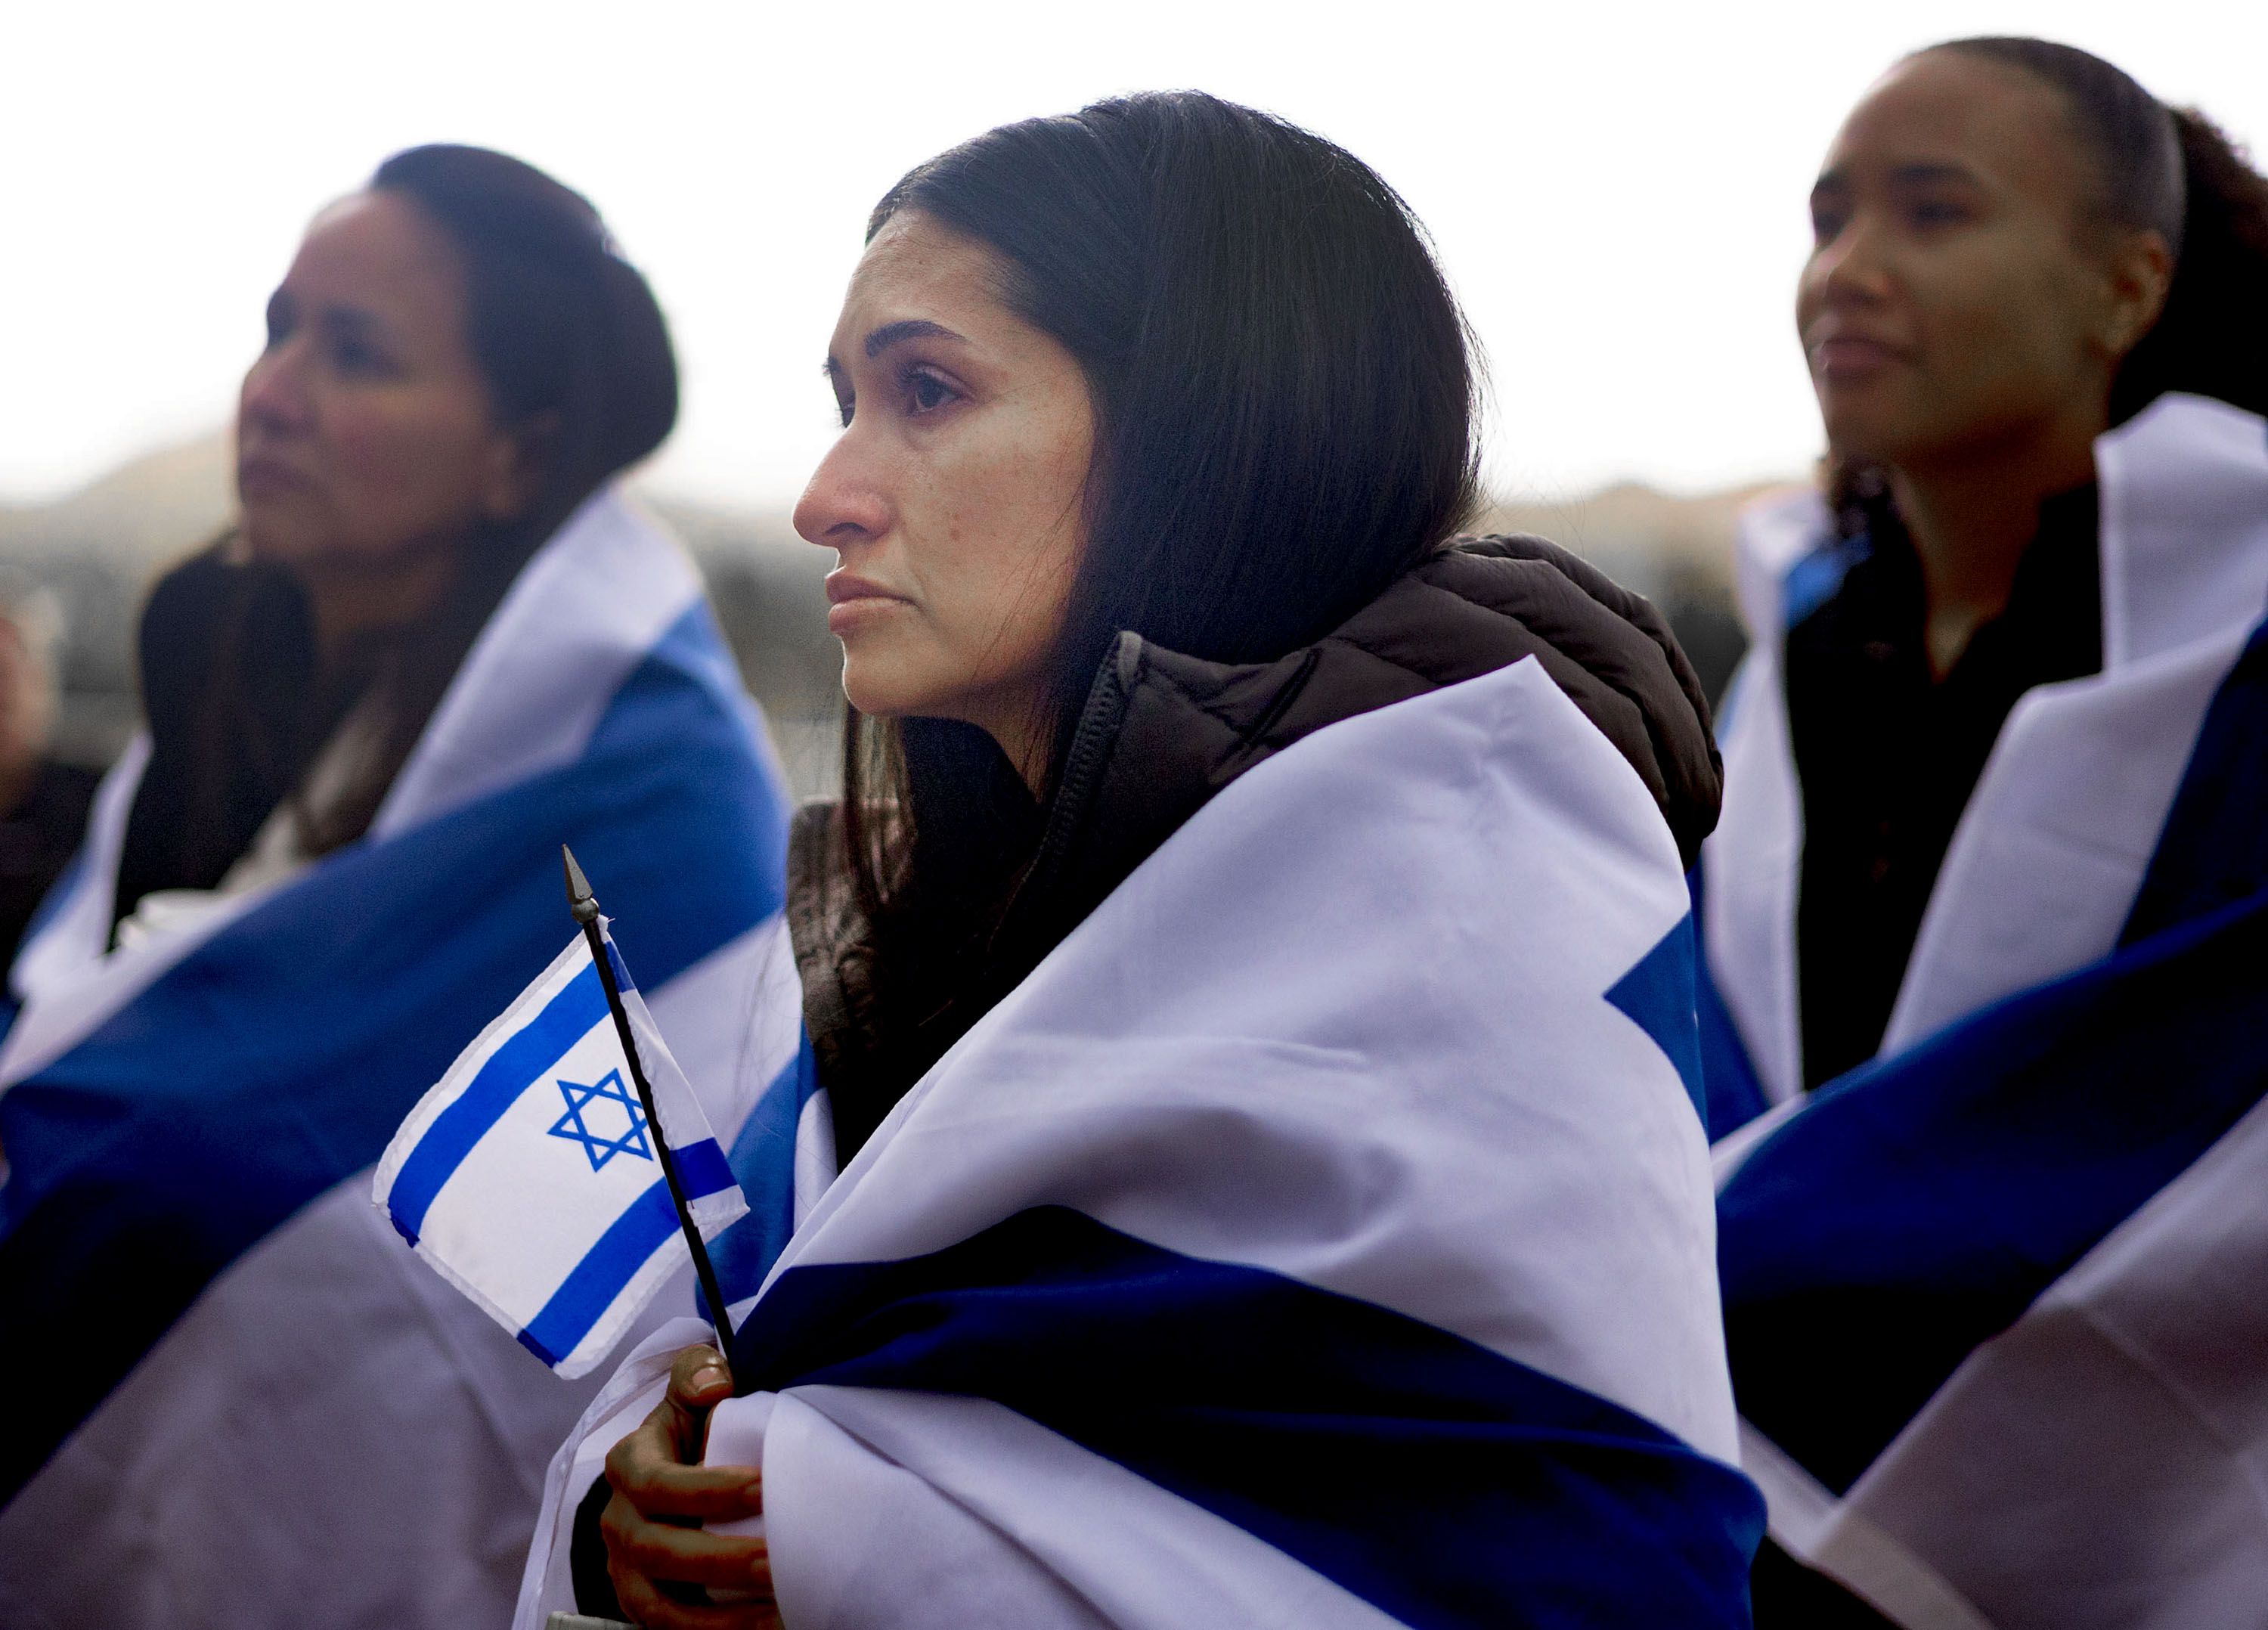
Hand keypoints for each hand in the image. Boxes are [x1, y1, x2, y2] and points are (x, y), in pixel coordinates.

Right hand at [600, 1345, 775, 1628]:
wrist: (674, 1470)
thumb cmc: (694, 1426)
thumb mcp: (692, 1388)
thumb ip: (698, 1373)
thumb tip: (714, 1384)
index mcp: (630, 1465)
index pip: (659, 1483)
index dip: (710, 1490)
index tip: (765, 1488)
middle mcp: (620, 1522)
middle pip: (657, 1551)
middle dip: (720, 1559)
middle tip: (777, 1561)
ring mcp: (627, 1571)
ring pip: (658, 1608)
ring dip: (718, 1618)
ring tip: (777, 1612)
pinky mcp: (647, 1605)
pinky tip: (765, 1628)